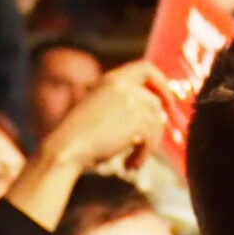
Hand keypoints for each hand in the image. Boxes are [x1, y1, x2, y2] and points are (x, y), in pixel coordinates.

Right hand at [45, 62, 169, 172]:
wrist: (67, 147)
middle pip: (155, 101)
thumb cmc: (76, 137)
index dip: (160, 83)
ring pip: (156, 123)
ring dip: (147, 146)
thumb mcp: (96, 110)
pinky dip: (144, 155)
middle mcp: (122, 84)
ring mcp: (131, 100)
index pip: (146, 68)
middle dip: (158, 123)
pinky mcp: (137, 119)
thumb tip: (156, 115)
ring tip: (132, 162)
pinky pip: (152, 138)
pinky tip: (130, 166)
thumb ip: (122, 106)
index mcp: (111, 80)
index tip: (166, 101)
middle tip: (153, 143)